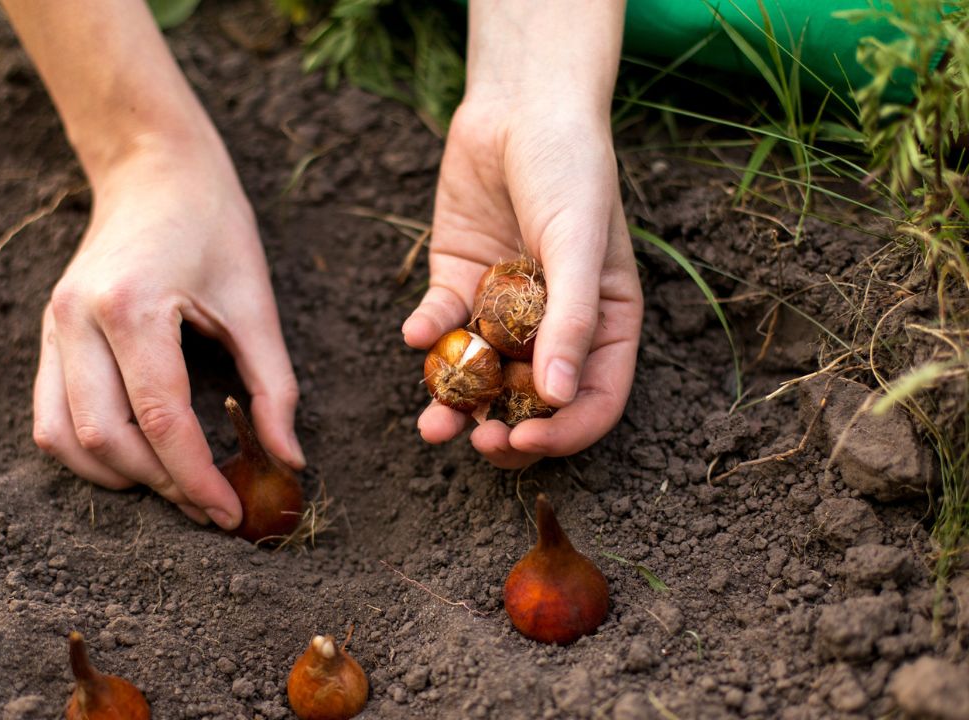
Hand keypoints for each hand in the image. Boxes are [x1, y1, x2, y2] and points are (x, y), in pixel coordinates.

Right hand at [31, 137, 303, 527]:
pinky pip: (49, 417)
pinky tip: (137, 458)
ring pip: (64, 439)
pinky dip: (89, 452)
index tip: (230, 514)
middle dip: (161, 485)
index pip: (161, 419)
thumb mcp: (256, 302)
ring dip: (118, 477)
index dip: (197, 477)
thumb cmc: (214, 226)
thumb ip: (274, 386)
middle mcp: (76, 319)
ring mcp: (52, 326)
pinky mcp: (48, 334)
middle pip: (105, 438)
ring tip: (175, 486)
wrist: (154, 170)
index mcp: (132, 306)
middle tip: (210, 505)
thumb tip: (290, 462)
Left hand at [403, 99, 642, 467]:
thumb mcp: (581, 244)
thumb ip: (573, 320)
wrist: (520, 106)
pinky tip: (416, 332)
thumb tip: (559, 399)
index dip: (563, 433)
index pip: (592, 400)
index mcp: (604, 324)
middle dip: (504, 429)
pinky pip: (442, 324)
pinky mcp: (459, 282)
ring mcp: (503, 309)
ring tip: (433, 424)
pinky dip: (428, 334)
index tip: (524, 442)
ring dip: (455, 403)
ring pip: (480, 374)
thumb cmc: (571, 169)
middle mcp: (554, 325)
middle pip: (531, 401)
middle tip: (476, 442)